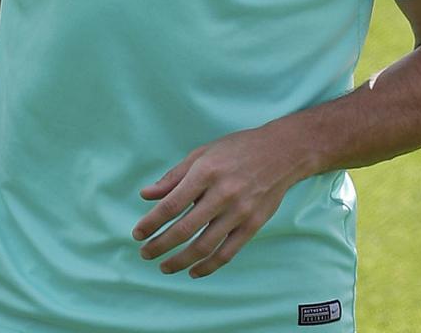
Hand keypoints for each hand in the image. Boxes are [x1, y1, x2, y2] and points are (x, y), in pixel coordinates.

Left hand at [130, 125, 312, 277]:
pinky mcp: (254, 225)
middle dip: (161, 245)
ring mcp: (240, 212)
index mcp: (206, 172)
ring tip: (164, 267)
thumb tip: (146, 195)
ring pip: (205, 245)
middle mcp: (222, 194)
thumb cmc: (237, 149)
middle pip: (185, 229)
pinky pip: (228, 252)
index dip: (151, 222)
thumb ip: (174, 177)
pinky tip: (193, 271)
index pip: (172, 204)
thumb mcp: (202, 153)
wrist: (283, 152)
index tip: (137, 234)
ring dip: (181, 260)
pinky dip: (209, 266)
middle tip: (145, 254)